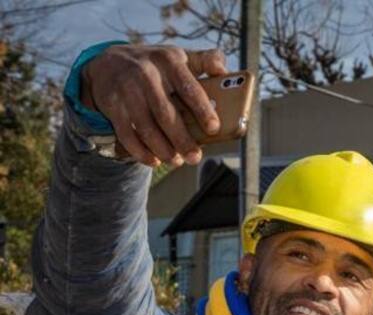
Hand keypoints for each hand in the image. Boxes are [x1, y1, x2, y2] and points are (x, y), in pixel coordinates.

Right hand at [81, 44, 226, 166]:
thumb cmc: (156, 65)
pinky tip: (154, 160)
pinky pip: (127, 134)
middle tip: (195, 157)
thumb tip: (224, 71)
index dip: (202, 110)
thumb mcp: (179, 56)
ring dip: (162, 149)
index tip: (214, 129)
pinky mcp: (112, 104)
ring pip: (146, 127)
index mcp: (169, 61)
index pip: (189, 88)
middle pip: (166, 113)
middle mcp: (146, 74)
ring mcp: (126, 90)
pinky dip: (141, 151)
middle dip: (182, 140)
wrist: (109, 62)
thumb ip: (206, 60)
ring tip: (176, 161)